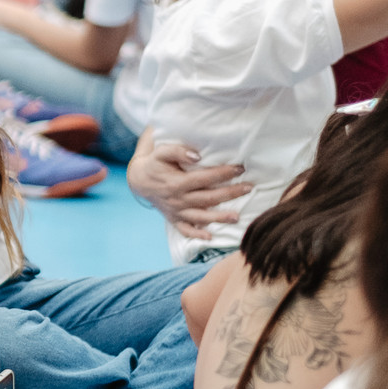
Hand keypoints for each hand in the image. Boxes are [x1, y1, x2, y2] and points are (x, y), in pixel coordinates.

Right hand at [128, 138, 252, 238]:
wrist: (139, 180)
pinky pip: (185, 230)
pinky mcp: (174, 219)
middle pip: (208, 198)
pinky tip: (210, 237)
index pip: (204, 178)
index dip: (223, 173)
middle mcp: (178, 199)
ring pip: (200, 216)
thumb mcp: (162, 152)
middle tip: (248, 188)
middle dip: (229, 193)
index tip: (240, 168)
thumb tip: (198, 156)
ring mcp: (176, 211)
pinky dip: (196, 235)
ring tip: (236, 217)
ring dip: (219, 218)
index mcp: (176, 183)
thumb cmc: (155, 164)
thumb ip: (178, 151)